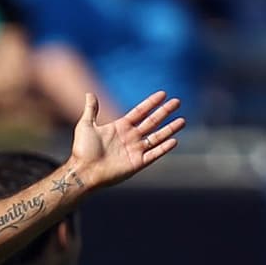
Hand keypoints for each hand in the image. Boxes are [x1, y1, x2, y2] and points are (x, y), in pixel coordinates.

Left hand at [70, 90, 184, 187]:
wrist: (83, 171)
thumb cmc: (82, 150)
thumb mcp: (86, 125)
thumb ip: (91, 110)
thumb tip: (89, 93)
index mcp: (120, 127)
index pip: (140, 112)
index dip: (151, 103)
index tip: (163, 94)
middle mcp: (130, 137)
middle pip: (152, 122)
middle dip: (165, 112)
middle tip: (177, 102)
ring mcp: (135, 150)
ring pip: (157, 137)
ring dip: (170, 129)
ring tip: (183, 120)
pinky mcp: (137, 163)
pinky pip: (154, 154)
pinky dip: (164, 148)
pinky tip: (175, 140)